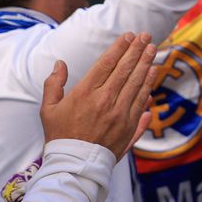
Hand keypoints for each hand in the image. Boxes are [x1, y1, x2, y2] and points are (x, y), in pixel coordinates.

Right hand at [40, 33, 158, 159]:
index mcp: (85, 93)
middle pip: (125, 69)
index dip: (119, 48)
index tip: (128, 35)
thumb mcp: (48, 109)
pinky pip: (141, 100)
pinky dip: (148, 84)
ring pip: (137, 82)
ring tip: (152, 48)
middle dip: (136, 50)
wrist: (75, 166)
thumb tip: (60, 63)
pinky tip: (153, 72)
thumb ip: (54, 84)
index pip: (107, 63)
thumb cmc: (60, 136)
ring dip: (146, 63)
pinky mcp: (129, 125)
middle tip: (146, 36)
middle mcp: (105, 100)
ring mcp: (120, 113)